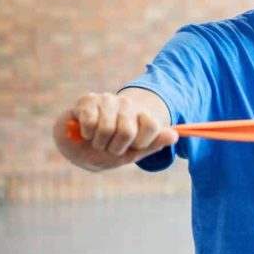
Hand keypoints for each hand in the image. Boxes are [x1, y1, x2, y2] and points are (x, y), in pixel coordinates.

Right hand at [52, 92, 178, 171]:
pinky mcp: (88, 100)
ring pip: (107, 129)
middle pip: (128, 131)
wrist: (78, 147)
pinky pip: (90, 122)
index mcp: (142, 115)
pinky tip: (85, 132)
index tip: (132, 147)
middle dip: (115, 148)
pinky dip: (86, 134)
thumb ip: (153, 144)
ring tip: (96, 140)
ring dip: (98, 143)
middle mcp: (128, 104)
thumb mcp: (132, 153)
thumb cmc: (108, 150)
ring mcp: (108, 100)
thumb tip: (175, 135)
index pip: (152, 126)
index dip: (139, 144)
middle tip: (110, 147)